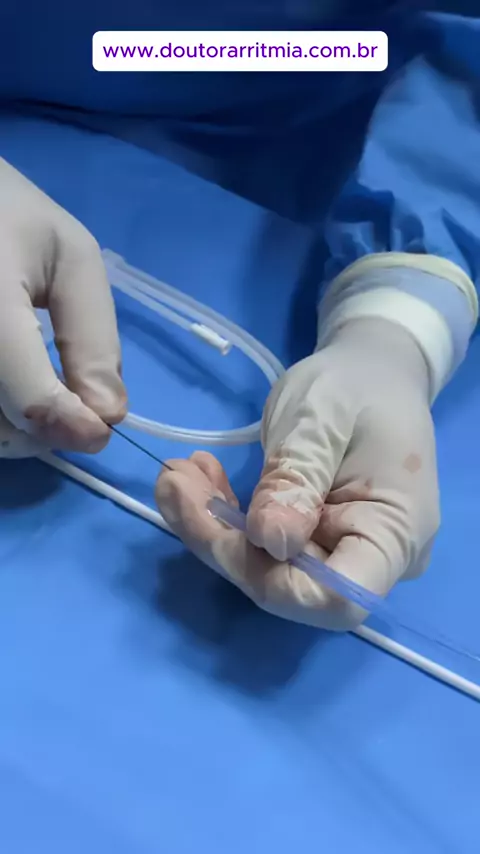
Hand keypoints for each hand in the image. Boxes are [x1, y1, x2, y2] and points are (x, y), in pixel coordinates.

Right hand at [0, 158, 125, 457]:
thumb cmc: (12, 217)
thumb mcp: (72, 258)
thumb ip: (92, 337)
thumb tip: (108, 414)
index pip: (29, 396)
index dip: (71, 425)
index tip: (102, 427)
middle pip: (1, 426)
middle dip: (47, 432)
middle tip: (75, 407)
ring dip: (18, 434)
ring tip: (43, 397)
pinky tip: (9, 394)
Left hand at [155, 319, 439, 630]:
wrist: (370, 372)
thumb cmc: (355, 385)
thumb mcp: (320, 418)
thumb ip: (296, 478)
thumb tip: (267, 542)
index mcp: (396, 533)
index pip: (339, 596)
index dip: (275, 580)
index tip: (225, 523)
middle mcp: (376, 561)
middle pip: (293, 586)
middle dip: (224, 543)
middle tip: (173, 482)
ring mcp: (343, 554)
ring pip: (267, 569)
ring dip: (212, 527)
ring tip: (178, 475)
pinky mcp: (315, 541)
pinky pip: (264, 548)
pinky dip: (225, 519)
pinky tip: (197, 481)